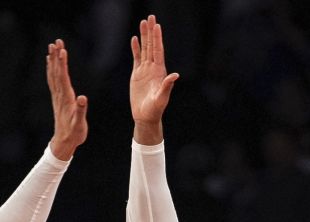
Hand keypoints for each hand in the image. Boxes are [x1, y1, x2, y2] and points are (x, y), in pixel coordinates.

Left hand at [45, 39, 87, 161]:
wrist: (64, 142)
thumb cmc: (74, 133)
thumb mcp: (79, 124)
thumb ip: (81, 110)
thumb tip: (82, 98)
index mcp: (66, 98)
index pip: (63, 77)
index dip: (62, 64)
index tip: (62, 50)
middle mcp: (60, 95)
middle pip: (56, 72)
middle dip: (56, 57)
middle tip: (56, 42)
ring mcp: (57, 96)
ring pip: (53, 75)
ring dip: (53, 60)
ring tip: (52, 47)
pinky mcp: (58, 99)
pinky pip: (53, 81)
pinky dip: (51, 70)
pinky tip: (50, 63)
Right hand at [129, 16, 179, 136]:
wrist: (146, 116)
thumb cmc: (155, 109)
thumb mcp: (162, 98)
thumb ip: (167, 86)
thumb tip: (175, 75)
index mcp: (159, 71)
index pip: (158, 50)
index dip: (158, 38)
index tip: (157, 25)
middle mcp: (153, 68)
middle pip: (152, 45)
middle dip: (151, 31)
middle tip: (150, 17)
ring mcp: (145, 70)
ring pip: (144, 49)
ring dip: (143, 36)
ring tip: (143, 22)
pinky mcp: (137, 74)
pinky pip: (136, 58)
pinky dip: (135, 48)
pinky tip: (134, 39)